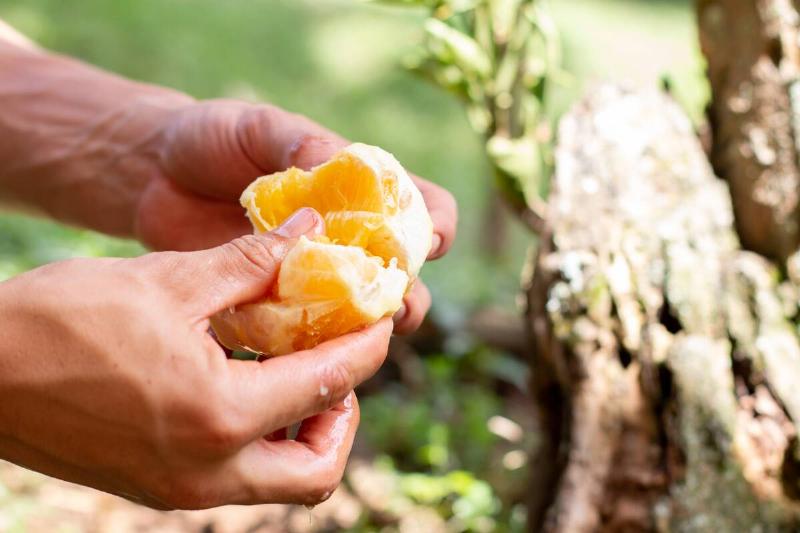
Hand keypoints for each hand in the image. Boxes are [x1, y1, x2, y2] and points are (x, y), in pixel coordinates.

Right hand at [0, 209, 391, 508]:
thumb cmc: (63, 319)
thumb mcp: (169, 279)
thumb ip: (252, 260)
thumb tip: (310, 230)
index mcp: (219, 414)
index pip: (329, 384)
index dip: (369, 347)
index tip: (382, 317)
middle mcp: (208, 470)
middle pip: (318, 469)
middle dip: (343, 415)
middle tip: (334, 361)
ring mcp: (180, 490)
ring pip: (280, 482)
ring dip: (305, 432)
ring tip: (294, 370)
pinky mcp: (158, 488)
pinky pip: (238, 477)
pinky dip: (263, 439)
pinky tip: (247, 385)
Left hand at [137, 100, 457, 332]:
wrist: (153, 174)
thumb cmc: (214, 138)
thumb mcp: (257, 127)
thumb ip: (298, 144)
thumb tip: (338, 164)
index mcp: (357, 193)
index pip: (422, 209)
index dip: (436, 226)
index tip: (431, 240)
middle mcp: (344, 241)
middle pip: (401, 278)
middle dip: (406, 296)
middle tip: (388, 305)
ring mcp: (310, 280)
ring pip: (357, 319)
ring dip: (362, 332)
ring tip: (346, 335)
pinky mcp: (271, 309)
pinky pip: (302, 340)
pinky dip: (308, 352)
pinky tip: (300, 355)